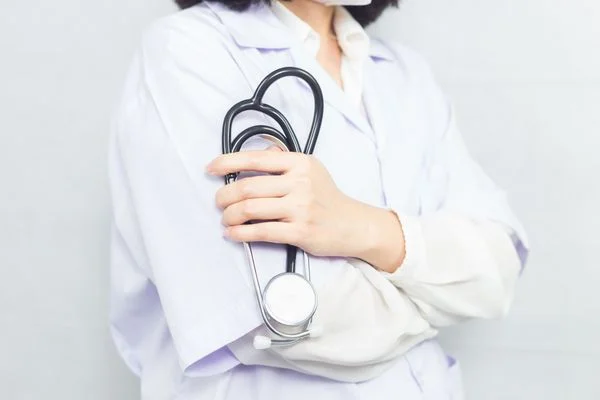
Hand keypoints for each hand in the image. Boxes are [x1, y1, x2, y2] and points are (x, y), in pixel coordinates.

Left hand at [206, 149, 405, 271]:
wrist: (353, 225)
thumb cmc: (328, 198)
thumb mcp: (311, 170)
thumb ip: (284, 160)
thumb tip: (257, 152)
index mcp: (300, 163)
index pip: (255, 158)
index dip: (227, 162)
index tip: (211, 169)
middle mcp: (300, 183)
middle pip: (248, 186)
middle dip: (224, 196)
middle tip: (219, 202)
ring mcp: (301, 208)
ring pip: (250, 209)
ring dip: (230, 216)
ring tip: (226, 219)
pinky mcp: (300, 232)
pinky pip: (261, 232)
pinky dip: (240, 233)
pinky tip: (233, 233)